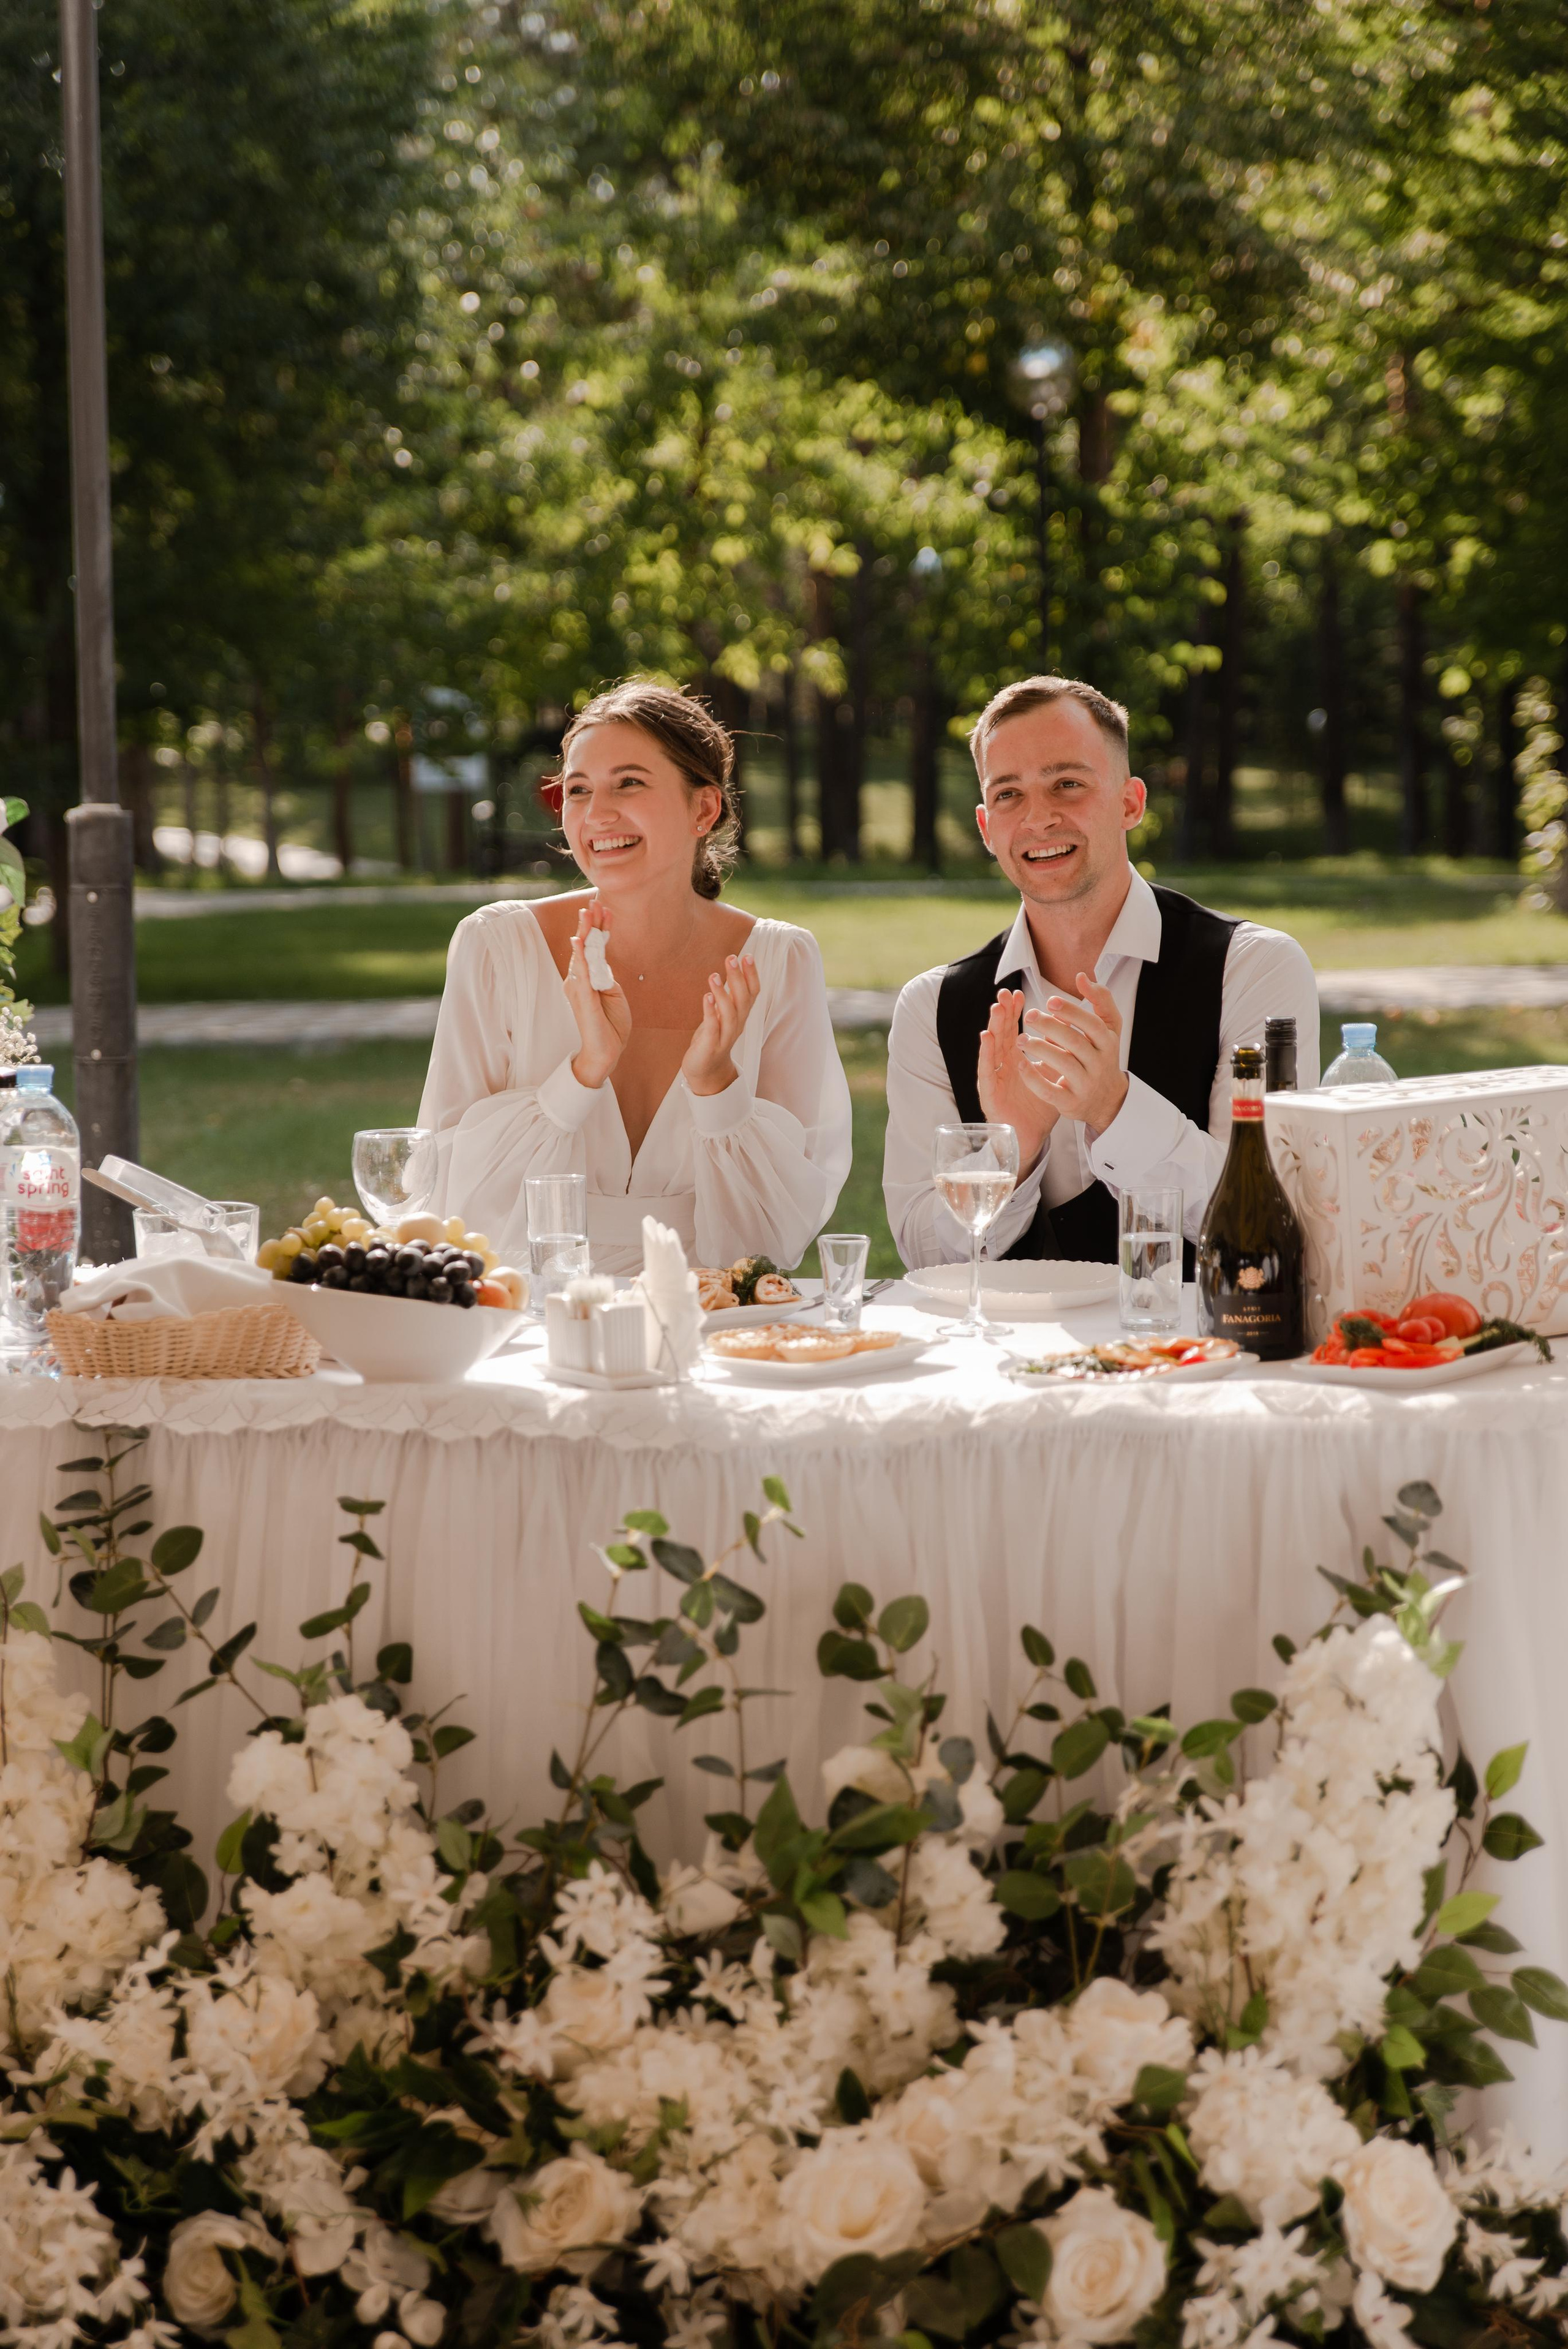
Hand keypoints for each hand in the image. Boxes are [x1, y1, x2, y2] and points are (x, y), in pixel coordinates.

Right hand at [564, 906, 631, 1087]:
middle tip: (595, 901)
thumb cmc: (610, 1024)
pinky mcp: (583, 998)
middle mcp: (579, 980)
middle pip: (584, 946)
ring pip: (581, 954)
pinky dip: (580, 956)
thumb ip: (607, 977)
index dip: (600, 928)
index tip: (607, 910)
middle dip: (590, 923)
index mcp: (588, 978)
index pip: (593, 948)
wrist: (607, 1052)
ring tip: (588, 912)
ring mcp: (579, 988)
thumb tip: (604, 964)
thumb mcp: (613, 994)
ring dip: (585, 931)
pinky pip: (582, 973)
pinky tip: (579, 941)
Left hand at [681, 952, 759, 1095]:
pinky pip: (713, 1028)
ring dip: (723, 993)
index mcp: (741, 1015)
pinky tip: (706, 997)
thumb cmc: (713, 1038)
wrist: (705, 1071)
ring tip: (714, 976)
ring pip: (730, 1013)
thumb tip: (731, 969)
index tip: (747, 956)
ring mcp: (725, 1036)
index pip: (752, 993)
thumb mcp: (723, 1014)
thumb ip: (728, 995)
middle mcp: (737, 1025)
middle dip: (738, 978)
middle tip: (732, 958)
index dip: (752, 975)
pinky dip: (711, 1012)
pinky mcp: (711, 1046)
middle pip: (743, 1000)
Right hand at [976, 987, 1058, 1173]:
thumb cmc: (1040, 1104)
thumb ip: (1057, 1051)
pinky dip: (986, 1053)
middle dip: (1003, 1013)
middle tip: (1005, 993)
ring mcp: (995, 1077)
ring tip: (997, 1008)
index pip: (1014, 1030)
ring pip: (992, 1047)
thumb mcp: (1053, 1073)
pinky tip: (986, 1037)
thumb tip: (1067, 1027)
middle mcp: (1003, 1064)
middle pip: (1002, 1033)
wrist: (1031, 1135)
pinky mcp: (988, 1092)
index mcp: (1017, 1057)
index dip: (1015, 1012)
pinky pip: (987, 1070)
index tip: (1019, 994)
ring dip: (993, 1026)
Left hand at [1020, 973, 1128, 1132]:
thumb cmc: (1102, 1055)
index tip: (1050, 1000)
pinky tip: (1020, 1065)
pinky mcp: (1071, 1103)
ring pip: (1064, 1065)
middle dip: (1051, 1027)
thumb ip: (1100, 1000)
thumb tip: (1082, 976)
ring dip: (1041, 1049)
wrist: (1106, 1100)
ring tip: (1021, 1039)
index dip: (1072, 1011)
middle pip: (1076, 1043)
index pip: (1092, 1024)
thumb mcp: (1109, 1028)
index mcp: (1108, 1042)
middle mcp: (1100, 1064)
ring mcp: (1086, 1085)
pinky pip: (1050, 1091)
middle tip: (1029, 1015)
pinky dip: (1034, 1079)